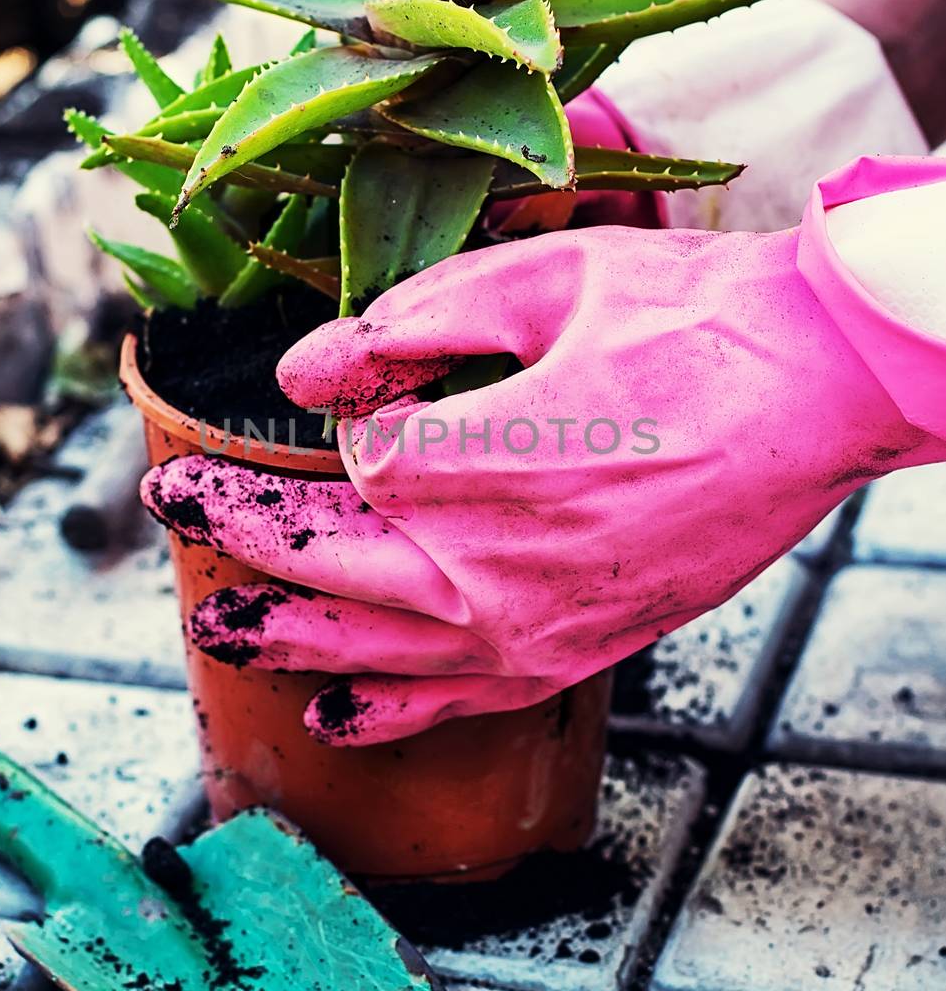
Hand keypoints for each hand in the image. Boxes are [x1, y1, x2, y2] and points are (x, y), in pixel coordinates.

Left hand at [142, 155, 945, 745]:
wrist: (821, 392)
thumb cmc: (695, 320)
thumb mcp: (549, 281)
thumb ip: (413, 319)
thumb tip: (306, 369)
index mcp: (482, 457)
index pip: (349, 461)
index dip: (333, 423)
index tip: (348, 390)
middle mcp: (496, 560)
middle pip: (331, 559)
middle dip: (243, 533)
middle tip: (168, 505)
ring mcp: (538, 621)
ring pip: (376, 646)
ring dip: (287, 631)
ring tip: (220, 625)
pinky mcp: (579, 652)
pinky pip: (460, 698)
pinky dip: (389, 710)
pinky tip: (334, 710)